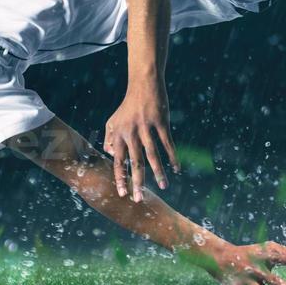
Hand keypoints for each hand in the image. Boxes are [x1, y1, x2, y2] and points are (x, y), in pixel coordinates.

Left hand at [103, 81, 177, 200]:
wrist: (143, 84)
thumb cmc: (128, 105)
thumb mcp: (113, 121)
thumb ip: (109, 138)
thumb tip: (109, 154)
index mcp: (119, 135)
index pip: (117, 161)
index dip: (120, 178)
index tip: (123, 194)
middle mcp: (131, 133)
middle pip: (135, 163)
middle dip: (138, 183)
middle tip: (140, 200)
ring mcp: (146, 128)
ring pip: (152, 155)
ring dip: (158, 173)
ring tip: (163, 187)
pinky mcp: (161, 123)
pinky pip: (167, 143)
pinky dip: (172, 157)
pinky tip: (176, 168)